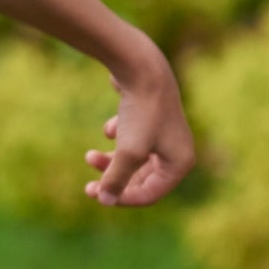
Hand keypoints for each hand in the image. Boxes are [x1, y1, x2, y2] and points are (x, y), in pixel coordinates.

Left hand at [83, 53, 195, 205]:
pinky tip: (110, 126)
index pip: (150, 194)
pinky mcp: (149, 119)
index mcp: (180, 162)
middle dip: (114, 180)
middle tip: (87, 187)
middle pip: (140, 179)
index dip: (123, 198)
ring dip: (110, 161)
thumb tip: (104, 201)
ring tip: (88, 156)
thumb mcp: (129, 151)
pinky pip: (130, 139)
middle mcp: (176, 150)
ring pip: (133, 160)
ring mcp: (163, 134)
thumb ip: (116, 179)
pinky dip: (117, 136)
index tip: (97, 194)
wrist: (141, 67)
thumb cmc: (141, 112)